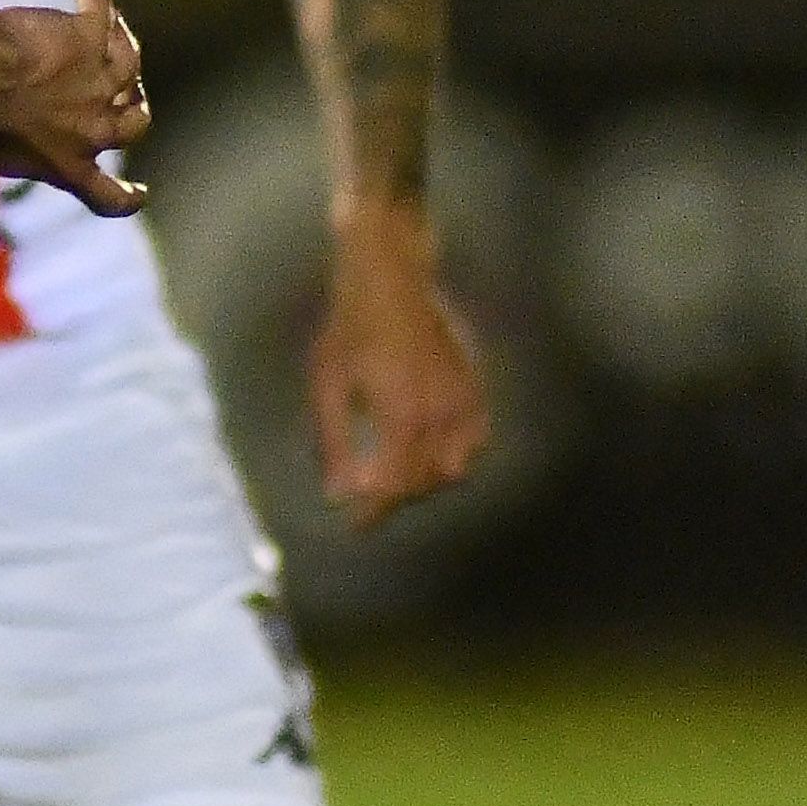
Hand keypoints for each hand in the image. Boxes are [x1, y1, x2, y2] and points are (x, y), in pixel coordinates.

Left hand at [0, 0, 150, 215]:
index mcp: (66, 167)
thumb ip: (12, 149)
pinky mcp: (89, 37)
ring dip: (120, 45)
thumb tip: (4, 137)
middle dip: (133, 108)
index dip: (128, 196)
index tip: (139, 191)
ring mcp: (97, 81)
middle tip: (126, 93)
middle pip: (136, 123)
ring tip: (107, 25)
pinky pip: (102, 10)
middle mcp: (92, 128)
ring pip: (130, 64)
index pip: (110, 198)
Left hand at [312, 210, 488, 526]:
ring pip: (453, 467)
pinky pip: (476, 438)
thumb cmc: (351, 328)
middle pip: (423, 482)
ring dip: (424, 481)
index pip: (392, 485)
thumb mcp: (329, 385)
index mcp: (402, 417)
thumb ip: (337, 443)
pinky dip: (458, 456)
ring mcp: (463, 401)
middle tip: (367, 499)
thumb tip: (340, 494)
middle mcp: (440, 416)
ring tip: (395, 477)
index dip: (373, 512)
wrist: (390, 280)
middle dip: (394, 497)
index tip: (356, 525)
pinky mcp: (474, 387)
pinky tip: (434, 454)